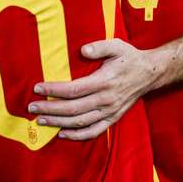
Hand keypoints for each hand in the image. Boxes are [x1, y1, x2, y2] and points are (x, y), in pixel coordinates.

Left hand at [28, 39, 156, 140]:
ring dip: (58, 123)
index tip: (37, 88)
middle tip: (32, 107)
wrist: (150, 73)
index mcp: (104, 81)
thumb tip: (82, 51)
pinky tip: (62, 134)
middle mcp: (106, 100)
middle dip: (50, 109)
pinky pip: (93, 131)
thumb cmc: (130, 57)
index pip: (73, 89)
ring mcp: (110, 111)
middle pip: (73, 109)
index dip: (54, 90)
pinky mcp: (113, 118)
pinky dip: (77, 136)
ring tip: (41, 120)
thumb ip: (99, 47)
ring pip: (80, 122)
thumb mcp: (117, 45)